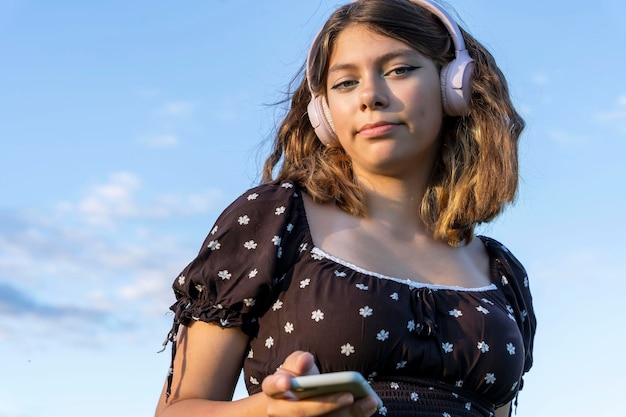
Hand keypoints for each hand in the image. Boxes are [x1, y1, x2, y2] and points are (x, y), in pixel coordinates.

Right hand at [261, 351, 379, 416]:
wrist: (294, 400)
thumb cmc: (296, 377)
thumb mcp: (296, 364)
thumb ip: (299, 361)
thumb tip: (306, 360)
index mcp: (273, 390)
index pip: (272, 386)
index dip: (279, 383)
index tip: (287, 381)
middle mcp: (279, 411)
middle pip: (301, 411)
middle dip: (327, 404)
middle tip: (350, 395)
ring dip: (348, 414)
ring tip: (370, 401)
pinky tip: (368, 407)